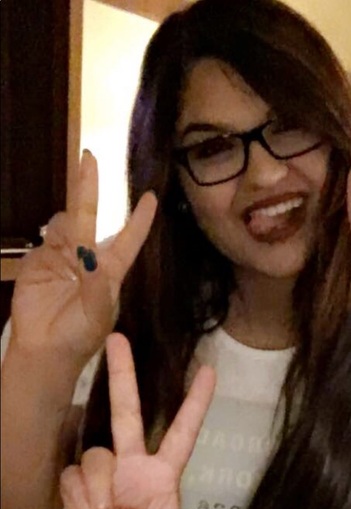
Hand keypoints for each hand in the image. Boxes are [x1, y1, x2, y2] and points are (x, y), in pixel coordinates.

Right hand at [10, 151, 156, 366]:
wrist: (45, 350)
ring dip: (68, 225)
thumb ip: (96, 286)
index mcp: (111, 269)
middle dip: (89, 187)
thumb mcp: (97, 315)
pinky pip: (46, 237)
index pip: (129, 238)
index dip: (140, 218)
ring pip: (66, 223)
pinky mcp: (39, 259)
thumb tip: (92, 256)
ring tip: (72, 258)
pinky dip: (51, 236)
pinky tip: (55, 252)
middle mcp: (89, 256)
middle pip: (91, 215)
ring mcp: (62, 255)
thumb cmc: (81, 336)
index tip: (152, 196)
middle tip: (89, 157)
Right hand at [60, 333, 214, 508]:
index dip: (197, 401)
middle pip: (129, 411)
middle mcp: (134, 462)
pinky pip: (71, 478)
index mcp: (165, 471)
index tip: (209, 369)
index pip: (184, 429)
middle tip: (118, 338)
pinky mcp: (77, 487)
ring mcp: (105, 472)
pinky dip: (78, 500)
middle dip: (123, 374)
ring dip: (97, 488)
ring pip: (94, 454)